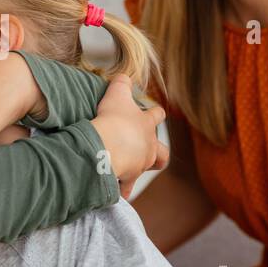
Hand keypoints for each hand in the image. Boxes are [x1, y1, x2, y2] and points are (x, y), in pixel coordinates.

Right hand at [89, 74, 168, 198]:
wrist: (105, 146)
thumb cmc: (113, 119)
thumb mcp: (117, 93)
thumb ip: (122, 82)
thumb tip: (123, 76)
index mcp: (147, 125)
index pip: (157, 116)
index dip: (155, 114)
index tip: (152, 113)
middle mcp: (148, 147)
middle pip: (162, 153)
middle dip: (157, 153)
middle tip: (145, 151)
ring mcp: (139, 165)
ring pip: (144, 170)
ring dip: (137, 171)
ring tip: (126, 171)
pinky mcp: (127, 179)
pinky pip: (125, 188)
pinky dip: (120, 189)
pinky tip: (114, 190)